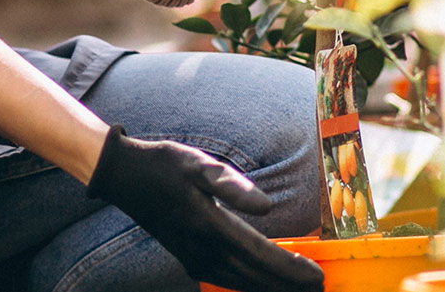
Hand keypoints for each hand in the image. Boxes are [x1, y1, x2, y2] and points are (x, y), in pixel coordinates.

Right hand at [86, 125, 323, 291]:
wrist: (125, 176)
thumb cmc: (163, 165)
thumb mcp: (198, 164)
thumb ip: (232, 185)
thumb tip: (267, 207)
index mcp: (210, 226)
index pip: (261, 255)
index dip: (291, 270)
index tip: (318, 276)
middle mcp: (203, 249)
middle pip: (255, 277)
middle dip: (289, 285)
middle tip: (320, 289)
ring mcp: (194, 257)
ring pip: (241, 284)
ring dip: (271, 288)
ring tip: (299, 290)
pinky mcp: (189, 258)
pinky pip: (226, 280)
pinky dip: (250, 286)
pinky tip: (261, 284)